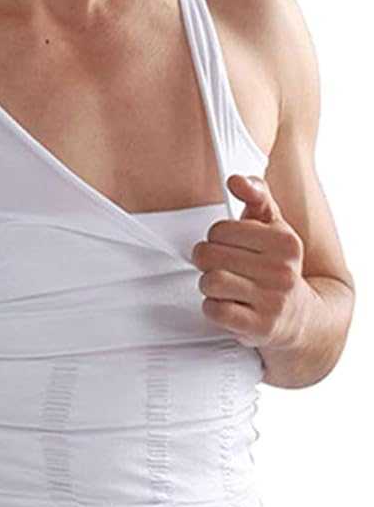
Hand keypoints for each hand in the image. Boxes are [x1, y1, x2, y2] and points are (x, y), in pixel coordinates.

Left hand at [191, 174, 312, 348]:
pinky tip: (226, 305)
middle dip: (207, 262)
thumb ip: (257, 197)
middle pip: (209, 255)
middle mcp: (282, 271)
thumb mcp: (274, 228)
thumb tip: (236, 180)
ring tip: (222, 287)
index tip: (227, 247)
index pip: (220, 229)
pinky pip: (214, 310)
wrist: (299, 316)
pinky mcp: (258, 326)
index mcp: (285, 242)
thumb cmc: (278, 267)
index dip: (215, 238)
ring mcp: (272, 300)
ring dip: (208, 286)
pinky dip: (212, 308)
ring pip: (210, 282)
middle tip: (219, 268)